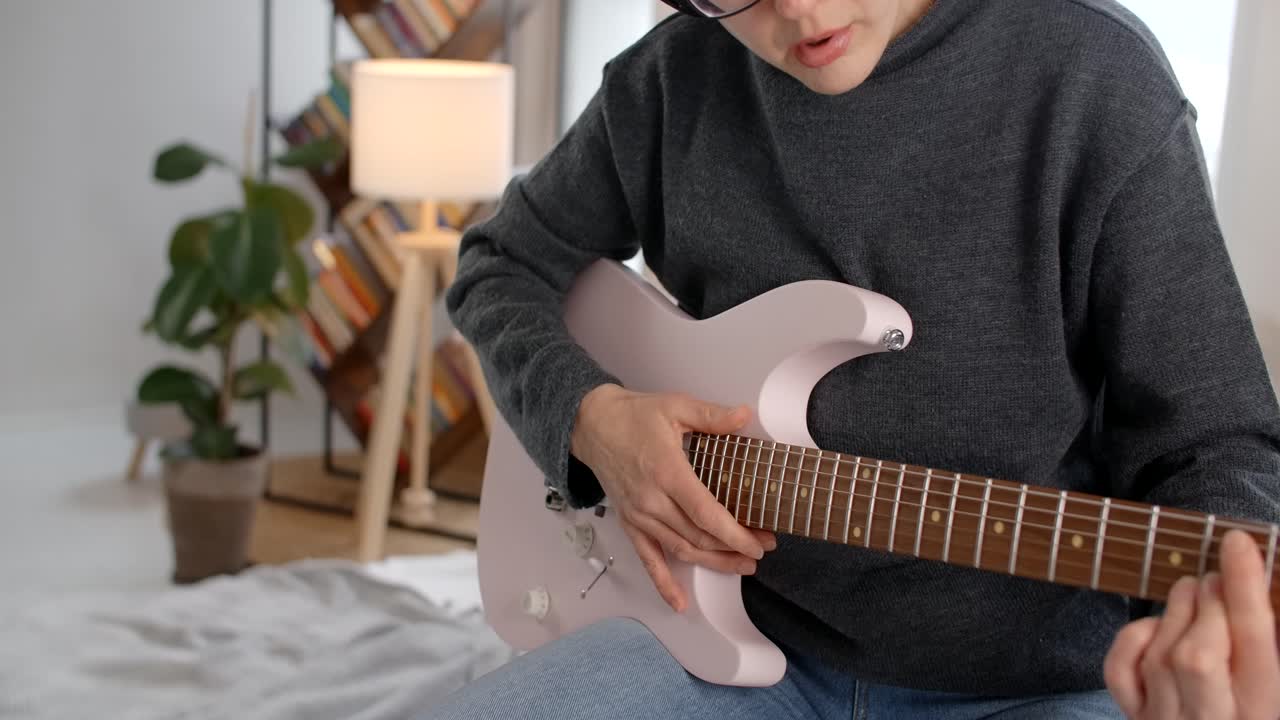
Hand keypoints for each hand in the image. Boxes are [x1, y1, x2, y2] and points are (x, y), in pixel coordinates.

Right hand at [570, 383, 776, 611]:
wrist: (592, 425)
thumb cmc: (635, 416)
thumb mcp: (676, 406)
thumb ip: (711, 415)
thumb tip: (745, 416)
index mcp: (667, 471)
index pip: (705, 513)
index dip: (734, 534)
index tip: (759, 542)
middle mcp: (651, 500)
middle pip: (697, 536)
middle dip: (733, 548)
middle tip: (762, 549)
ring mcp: (639, 515)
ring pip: (680, 550)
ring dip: (713, 563)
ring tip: (742, 567)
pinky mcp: (630, 523)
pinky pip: (648, 559)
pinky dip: (663, 583)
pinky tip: (680, 602)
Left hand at [1104, 528, 1279, 718]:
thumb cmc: (1249, 707)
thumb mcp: (1277, 681)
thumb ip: (1267, 639)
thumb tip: (1254, 585)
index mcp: (1261, 711)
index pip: (1251, 640)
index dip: (1244, 587)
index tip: (1238, 543)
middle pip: (1199, 654)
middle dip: (1209, 602)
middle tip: (1216, 578)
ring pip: (1161, 658)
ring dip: (1176, 610)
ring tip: (1192, 589)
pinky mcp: (1135, 716)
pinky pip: (1121, 672)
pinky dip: (1134, 639)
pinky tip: (1157, 625)